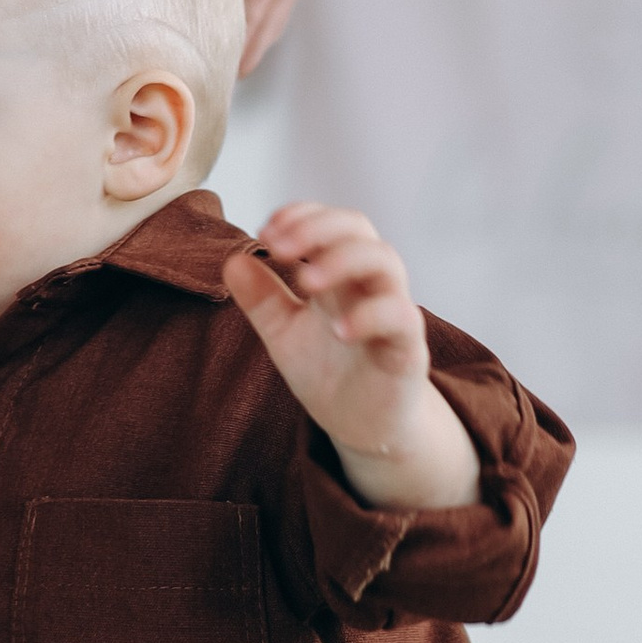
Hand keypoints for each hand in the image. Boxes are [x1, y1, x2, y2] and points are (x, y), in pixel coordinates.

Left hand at [132, 0, 322, 74]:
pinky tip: (216, 16)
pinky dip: (247, 17)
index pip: (202, 34)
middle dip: (199, 65)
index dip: (173, 63)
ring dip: (227, 44)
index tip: (144, 83)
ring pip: (260, 34)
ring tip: (188, 57)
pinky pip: (276, 8)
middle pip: (236, 48)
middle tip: (162, 82)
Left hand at [224, 207, 479, 512]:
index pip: (331, 223)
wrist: (363, 426)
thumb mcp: (284, 334)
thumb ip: (262, 299)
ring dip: (342, 261)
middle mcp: (368, 284)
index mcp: (340, 275)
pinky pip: (400, 317)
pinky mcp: (408, 347)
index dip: (302, 216)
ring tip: (305, 282)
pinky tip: (338, 331)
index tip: (266, 231)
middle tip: (281, 247)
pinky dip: (369, 316)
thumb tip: (232, 261)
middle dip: (318, 229)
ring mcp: (392, 311)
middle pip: (359, 229)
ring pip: (385, 261)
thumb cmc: (330, 373)